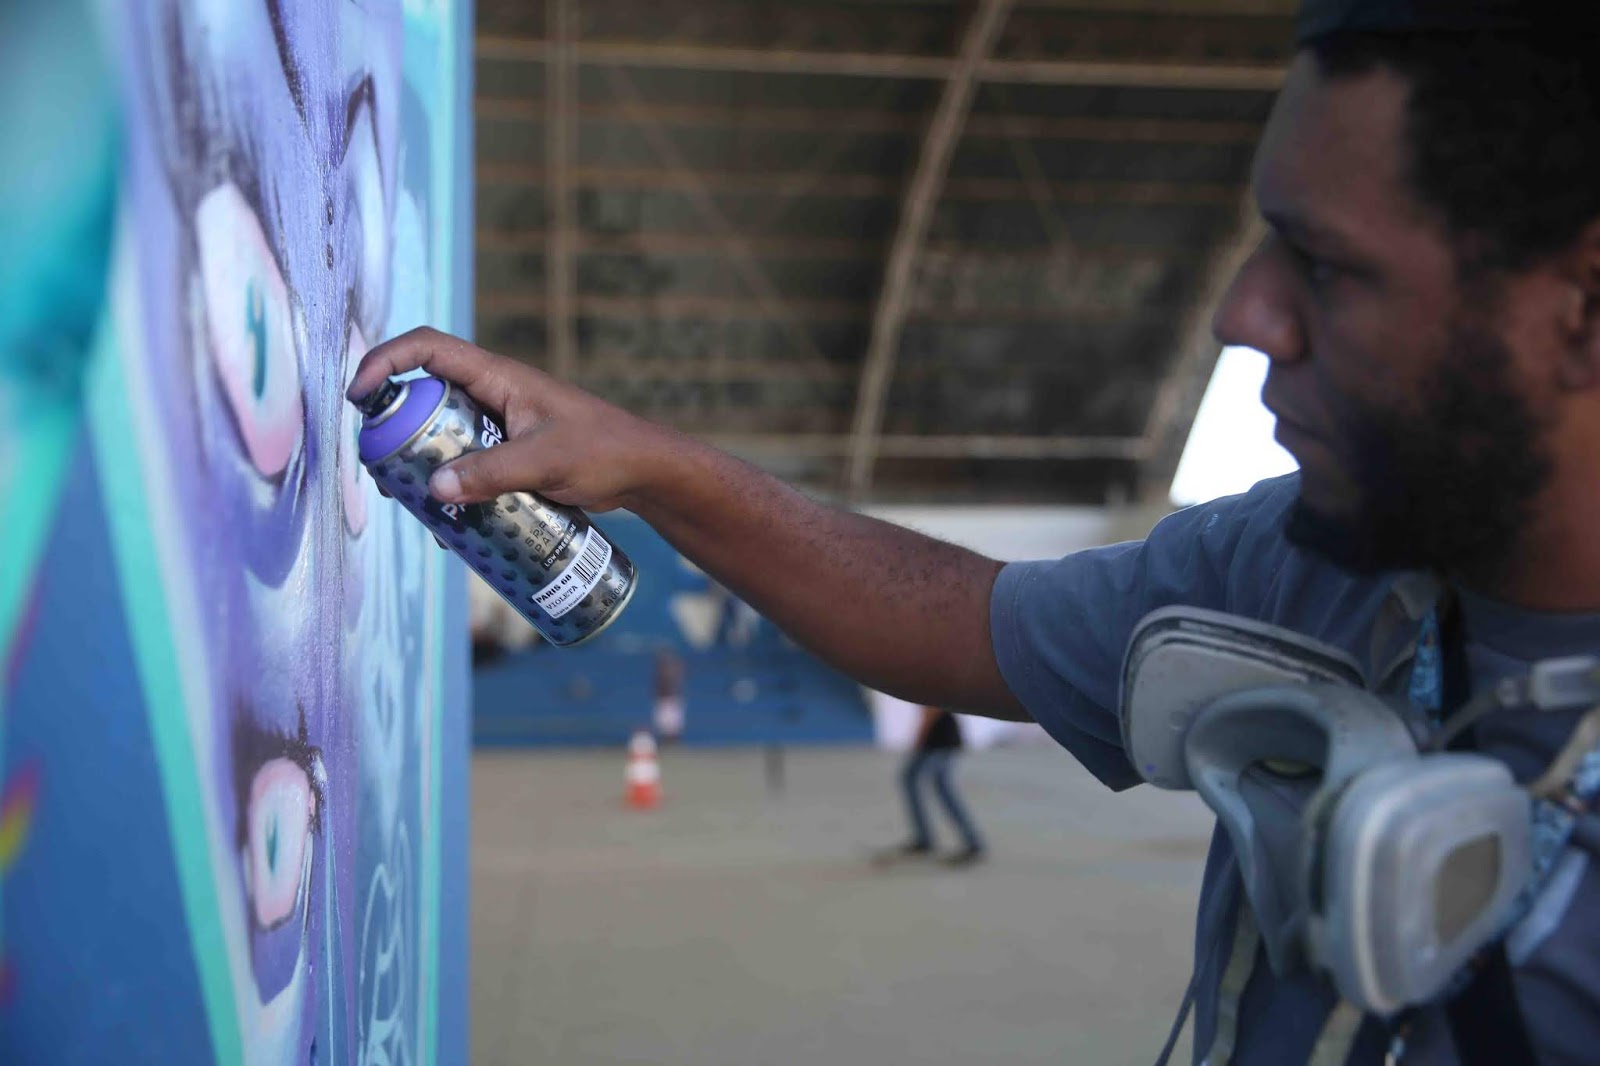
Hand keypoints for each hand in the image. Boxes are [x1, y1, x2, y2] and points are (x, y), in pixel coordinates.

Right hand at [348, 327, 681, 511]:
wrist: (645, 472)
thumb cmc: (604, 452)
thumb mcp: (545, 462)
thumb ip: (491, 474)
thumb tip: (432, 490)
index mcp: (499, 377)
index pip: (429, 349)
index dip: (386, 361)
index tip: (359, 394)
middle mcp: (494, 395)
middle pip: (426, 396)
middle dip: (395, 427)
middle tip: (379, 466)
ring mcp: (501, 425)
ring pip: (443, 435)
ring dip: (420, 462)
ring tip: (407, 500)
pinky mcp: (510, 454)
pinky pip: (466, 463)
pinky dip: (451, 486)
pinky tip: (448, 526)